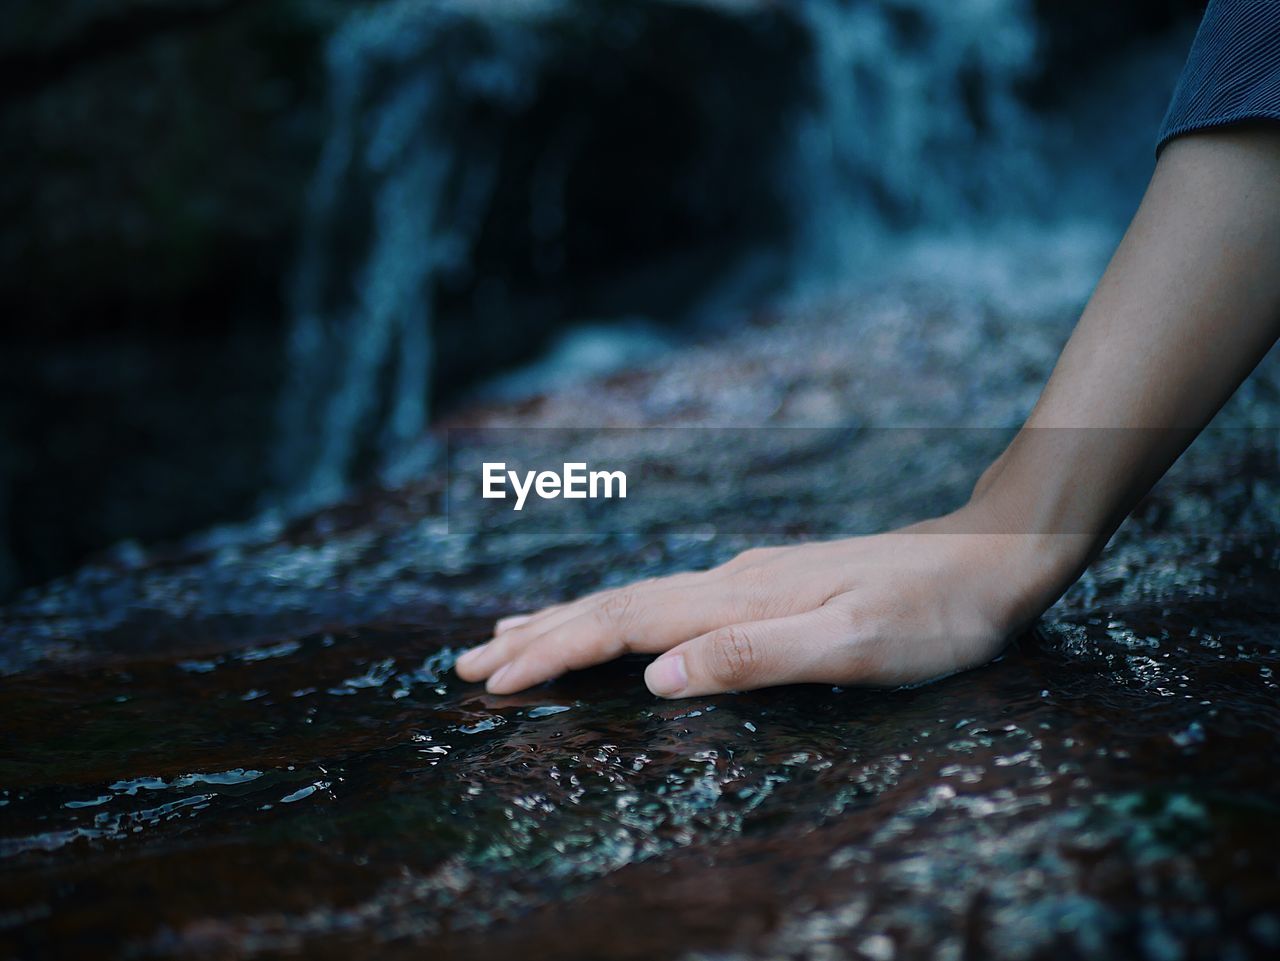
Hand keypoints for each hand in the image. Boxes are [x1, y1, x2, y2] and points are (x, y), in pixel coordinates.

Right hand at [455, 506, 1083, 698]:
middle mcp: (730, 582)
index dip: (552, 652)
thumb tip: (656, 678)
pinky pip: (670, 602)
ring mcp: (748, 579)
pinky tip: (620, 622)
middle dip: (537, 636)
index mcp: (738, 600)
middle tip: (467, 662)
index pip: (622, 627)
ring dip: (569, 621)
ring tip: (512, 637)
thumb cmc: (935, 616)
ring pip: (637, 599)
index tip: (489, 679)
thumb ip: (754, 658)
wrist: (993, 557)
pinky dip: (620, 616)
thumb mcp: (854, 647)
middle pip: (613, 606)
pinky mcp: (769, 585)